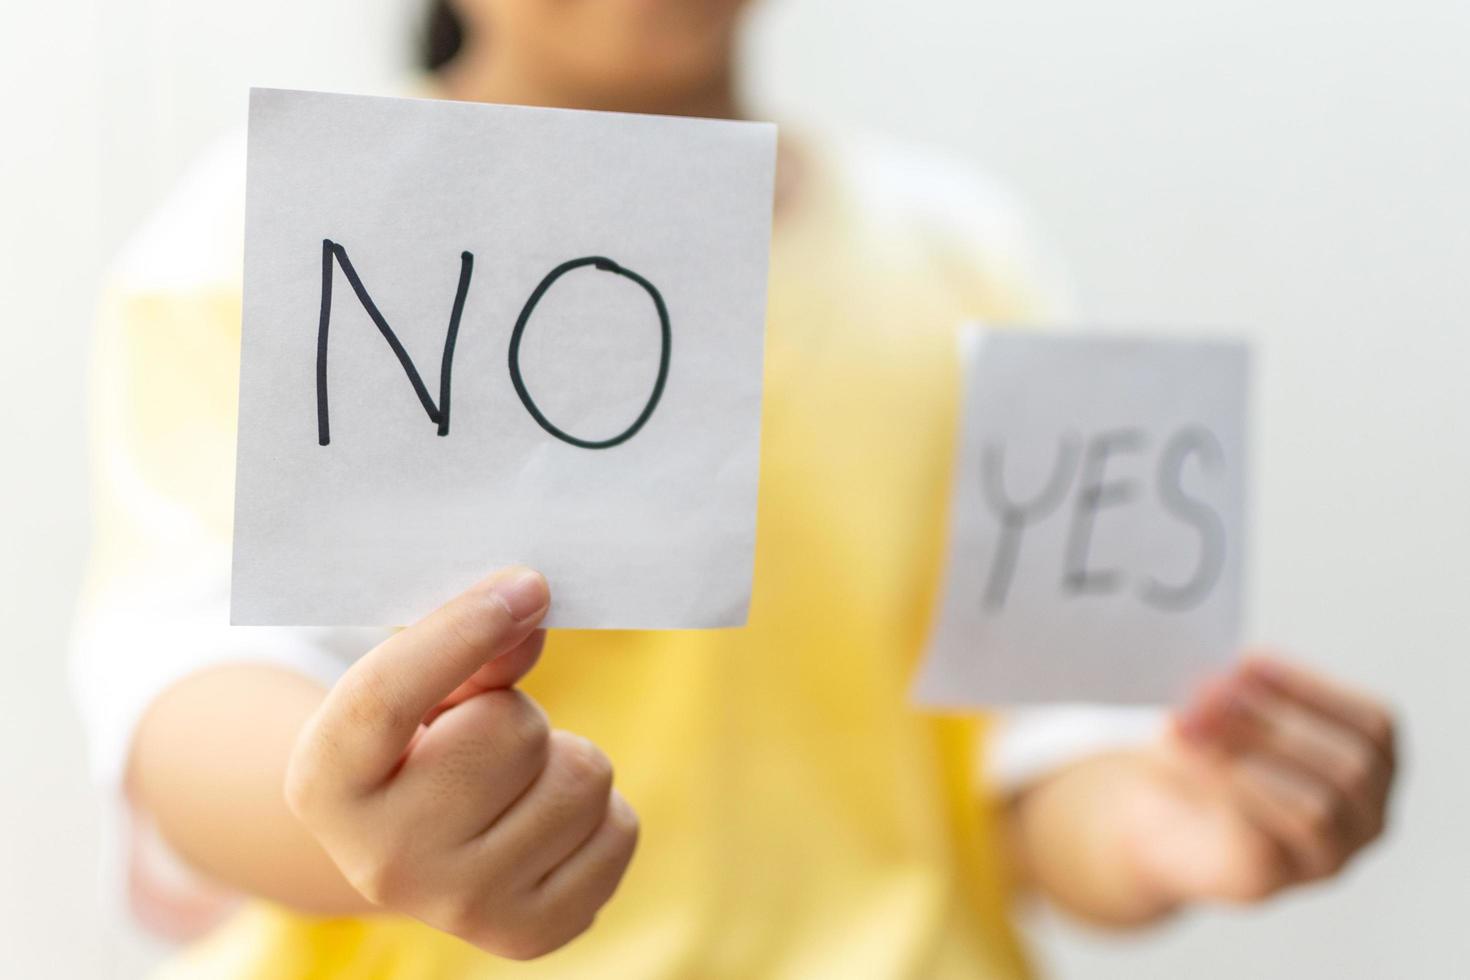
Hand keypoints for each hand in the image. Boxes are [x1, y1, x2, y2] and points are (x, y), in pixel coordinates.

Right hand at [285, 567, 638, 959]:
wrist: (410, 856)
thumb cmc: (410, 745)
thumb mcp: (412, 688)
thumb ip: (468, 645)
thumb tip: (531, 609)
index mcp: (326, 783)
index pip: (386, 698)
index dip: (460, 632)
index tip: (526, 585)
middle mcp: (383, 862)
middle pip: (512, 731)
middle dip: (517, 713)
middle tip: (484, 738)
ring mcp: (461, 909)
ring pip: (582, 778)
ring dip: (563, 760)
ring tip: (514, 784)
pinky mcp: (533, 935)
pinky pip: (619, 829)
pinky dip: (599, 812)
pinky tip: (546, 823)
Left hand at [1126, 655, 1395, 905]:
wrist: (1158, 824)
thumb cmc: (1205, 760)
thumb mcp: (1224, 715)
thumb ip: (1233, 694)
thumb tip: (1220, 682)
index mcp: (1374, 768)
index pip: (1375, 727)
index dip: (1313, 689)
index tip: (1250, 662)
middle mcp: (1366, 819)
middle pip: (1349, 767)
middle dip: (1276, 722)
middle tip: (1208, 694)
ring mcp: (1327, 858)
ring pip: (1314, 810)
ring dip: (1245, 758)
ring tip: (1186, 727)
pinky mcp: (1274, 881)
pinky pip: (1262, 841)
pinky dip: (1220, 793)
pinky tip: (1182, 762)